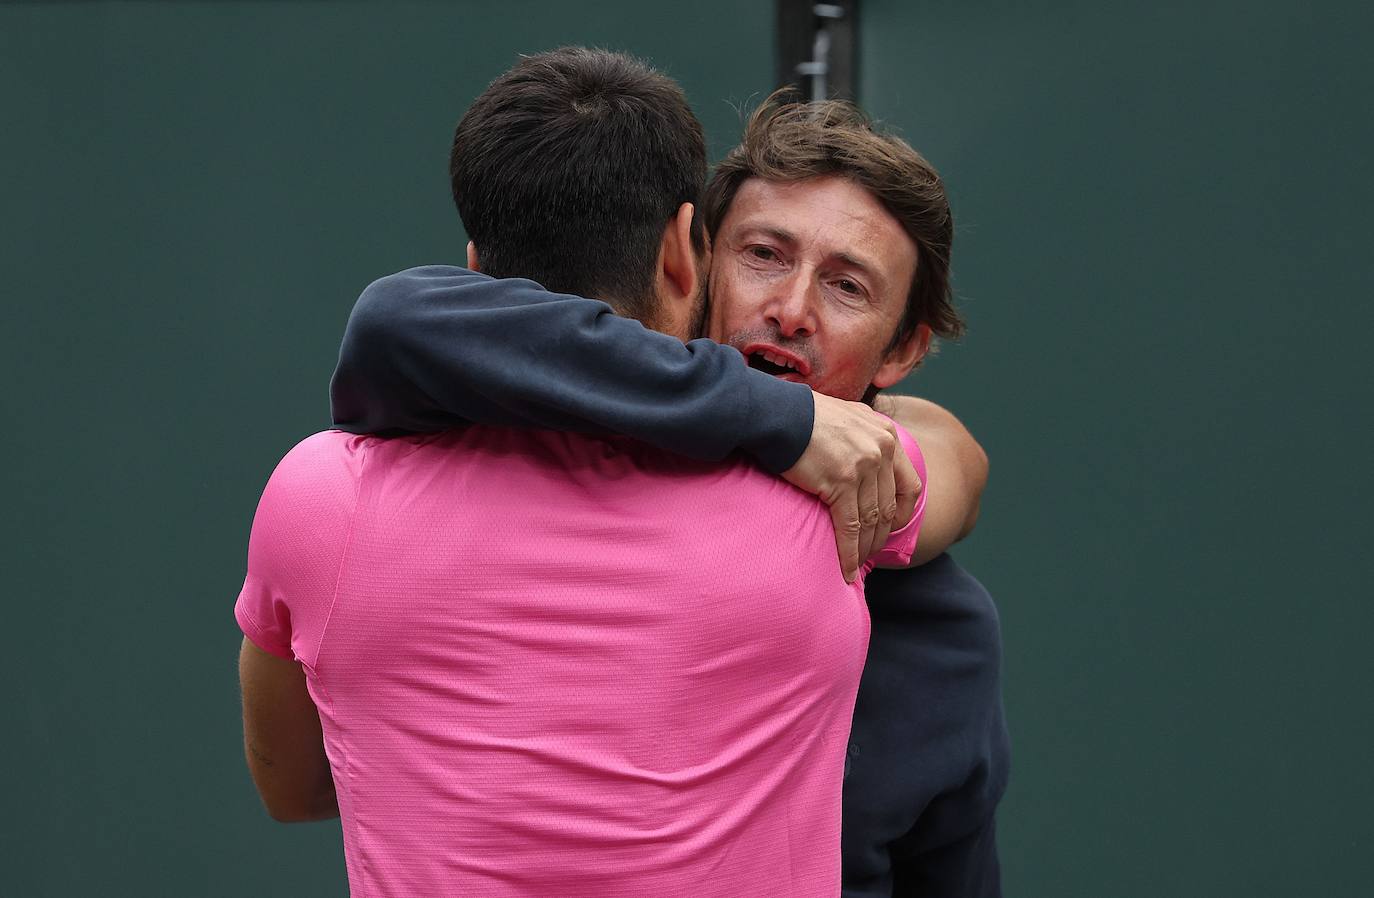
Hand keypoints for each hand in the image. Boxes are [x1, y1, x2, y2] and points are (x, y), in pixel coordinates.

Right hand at [782, 391, 921, 581]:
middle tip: (871, 553)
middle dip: (880, 536)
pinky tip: (846, 569)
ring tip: (856, 566)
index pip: (909, 483)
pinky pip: (849, 527)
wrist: (778, 414)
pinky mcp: (841, 482)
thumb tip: (867, 461)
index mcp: (887, 434)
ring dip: (864, 549)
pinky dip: (849, 552)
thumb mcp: (848, 417)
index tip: (892, 528)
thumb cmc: (804, 416)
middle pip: (889, 506)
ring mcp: (863, 466)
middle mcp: (882, 449)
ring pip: (871, 520)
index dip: (904, 513)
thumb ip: (865, 437)